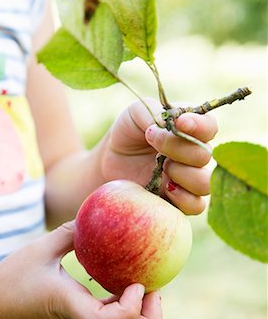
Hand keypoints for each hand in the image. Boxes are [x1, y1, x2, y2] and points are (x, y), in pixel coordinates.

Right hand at [0, 222, 161, 318]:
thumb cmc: (9, 279)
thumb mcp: (40, 247)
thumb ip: (72, 232)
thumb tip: (98, 218)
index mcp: (68, 306)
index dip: (131, 308)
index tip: (136, 282)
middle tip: (153, 290)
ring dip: (140, 317)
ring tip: (142, 286)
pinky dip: (124, 310)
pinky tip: (121, 285)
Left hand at [100, 98, 217, 214]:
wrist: (110, 161)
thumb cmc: (127, 133)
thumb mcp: (135, 114)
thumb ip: (156, 112)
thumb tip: (175, 125)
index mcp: (190, 129)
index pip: (209, 126)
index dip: (200, 125)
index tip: (180, 123)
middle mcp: (194, 155)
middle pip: (205, 155)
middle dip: (179, 148)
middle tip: (154, 143)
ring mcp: (189, 180)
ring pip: (205, 182)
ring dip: (183, 174)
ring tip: (162, 168)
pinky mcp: (180, 201)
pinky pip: (196, 206)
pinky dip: (183, 198)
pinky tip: (165, 188)